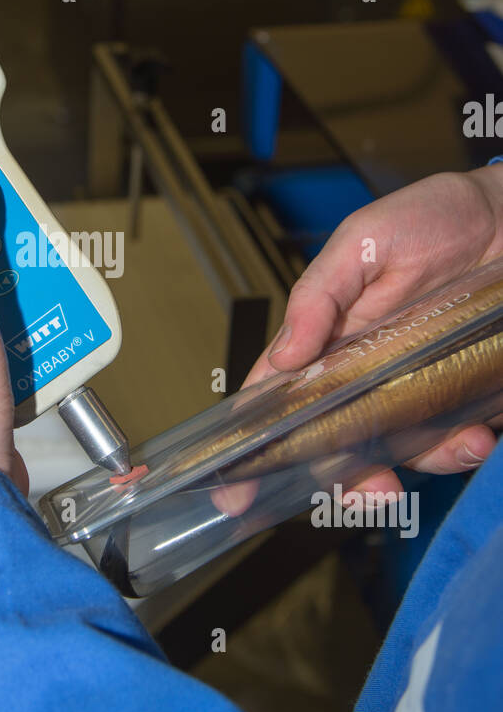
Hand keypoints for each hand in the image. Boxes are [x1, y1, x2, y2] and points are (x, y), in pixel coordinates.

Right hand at [241, 168, 502, 493]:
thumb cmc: (433, 216)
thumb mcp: (363, 240)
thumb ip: (319, 293)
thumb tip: (281, 356)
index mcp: (328, 340)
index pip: (278, 398)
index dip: (254, 446)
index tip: (234, 494)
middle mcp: (365, 374)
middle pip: (336, 446)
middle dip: (347, 484)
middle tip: (369, 492)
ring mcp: (414, 388)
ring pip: (400, 454)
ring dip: (422, 467)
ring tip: (457, 446)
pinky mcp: (462, 395)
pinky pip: (455, 439)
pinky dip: (465, 447)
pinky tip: (478, 433)